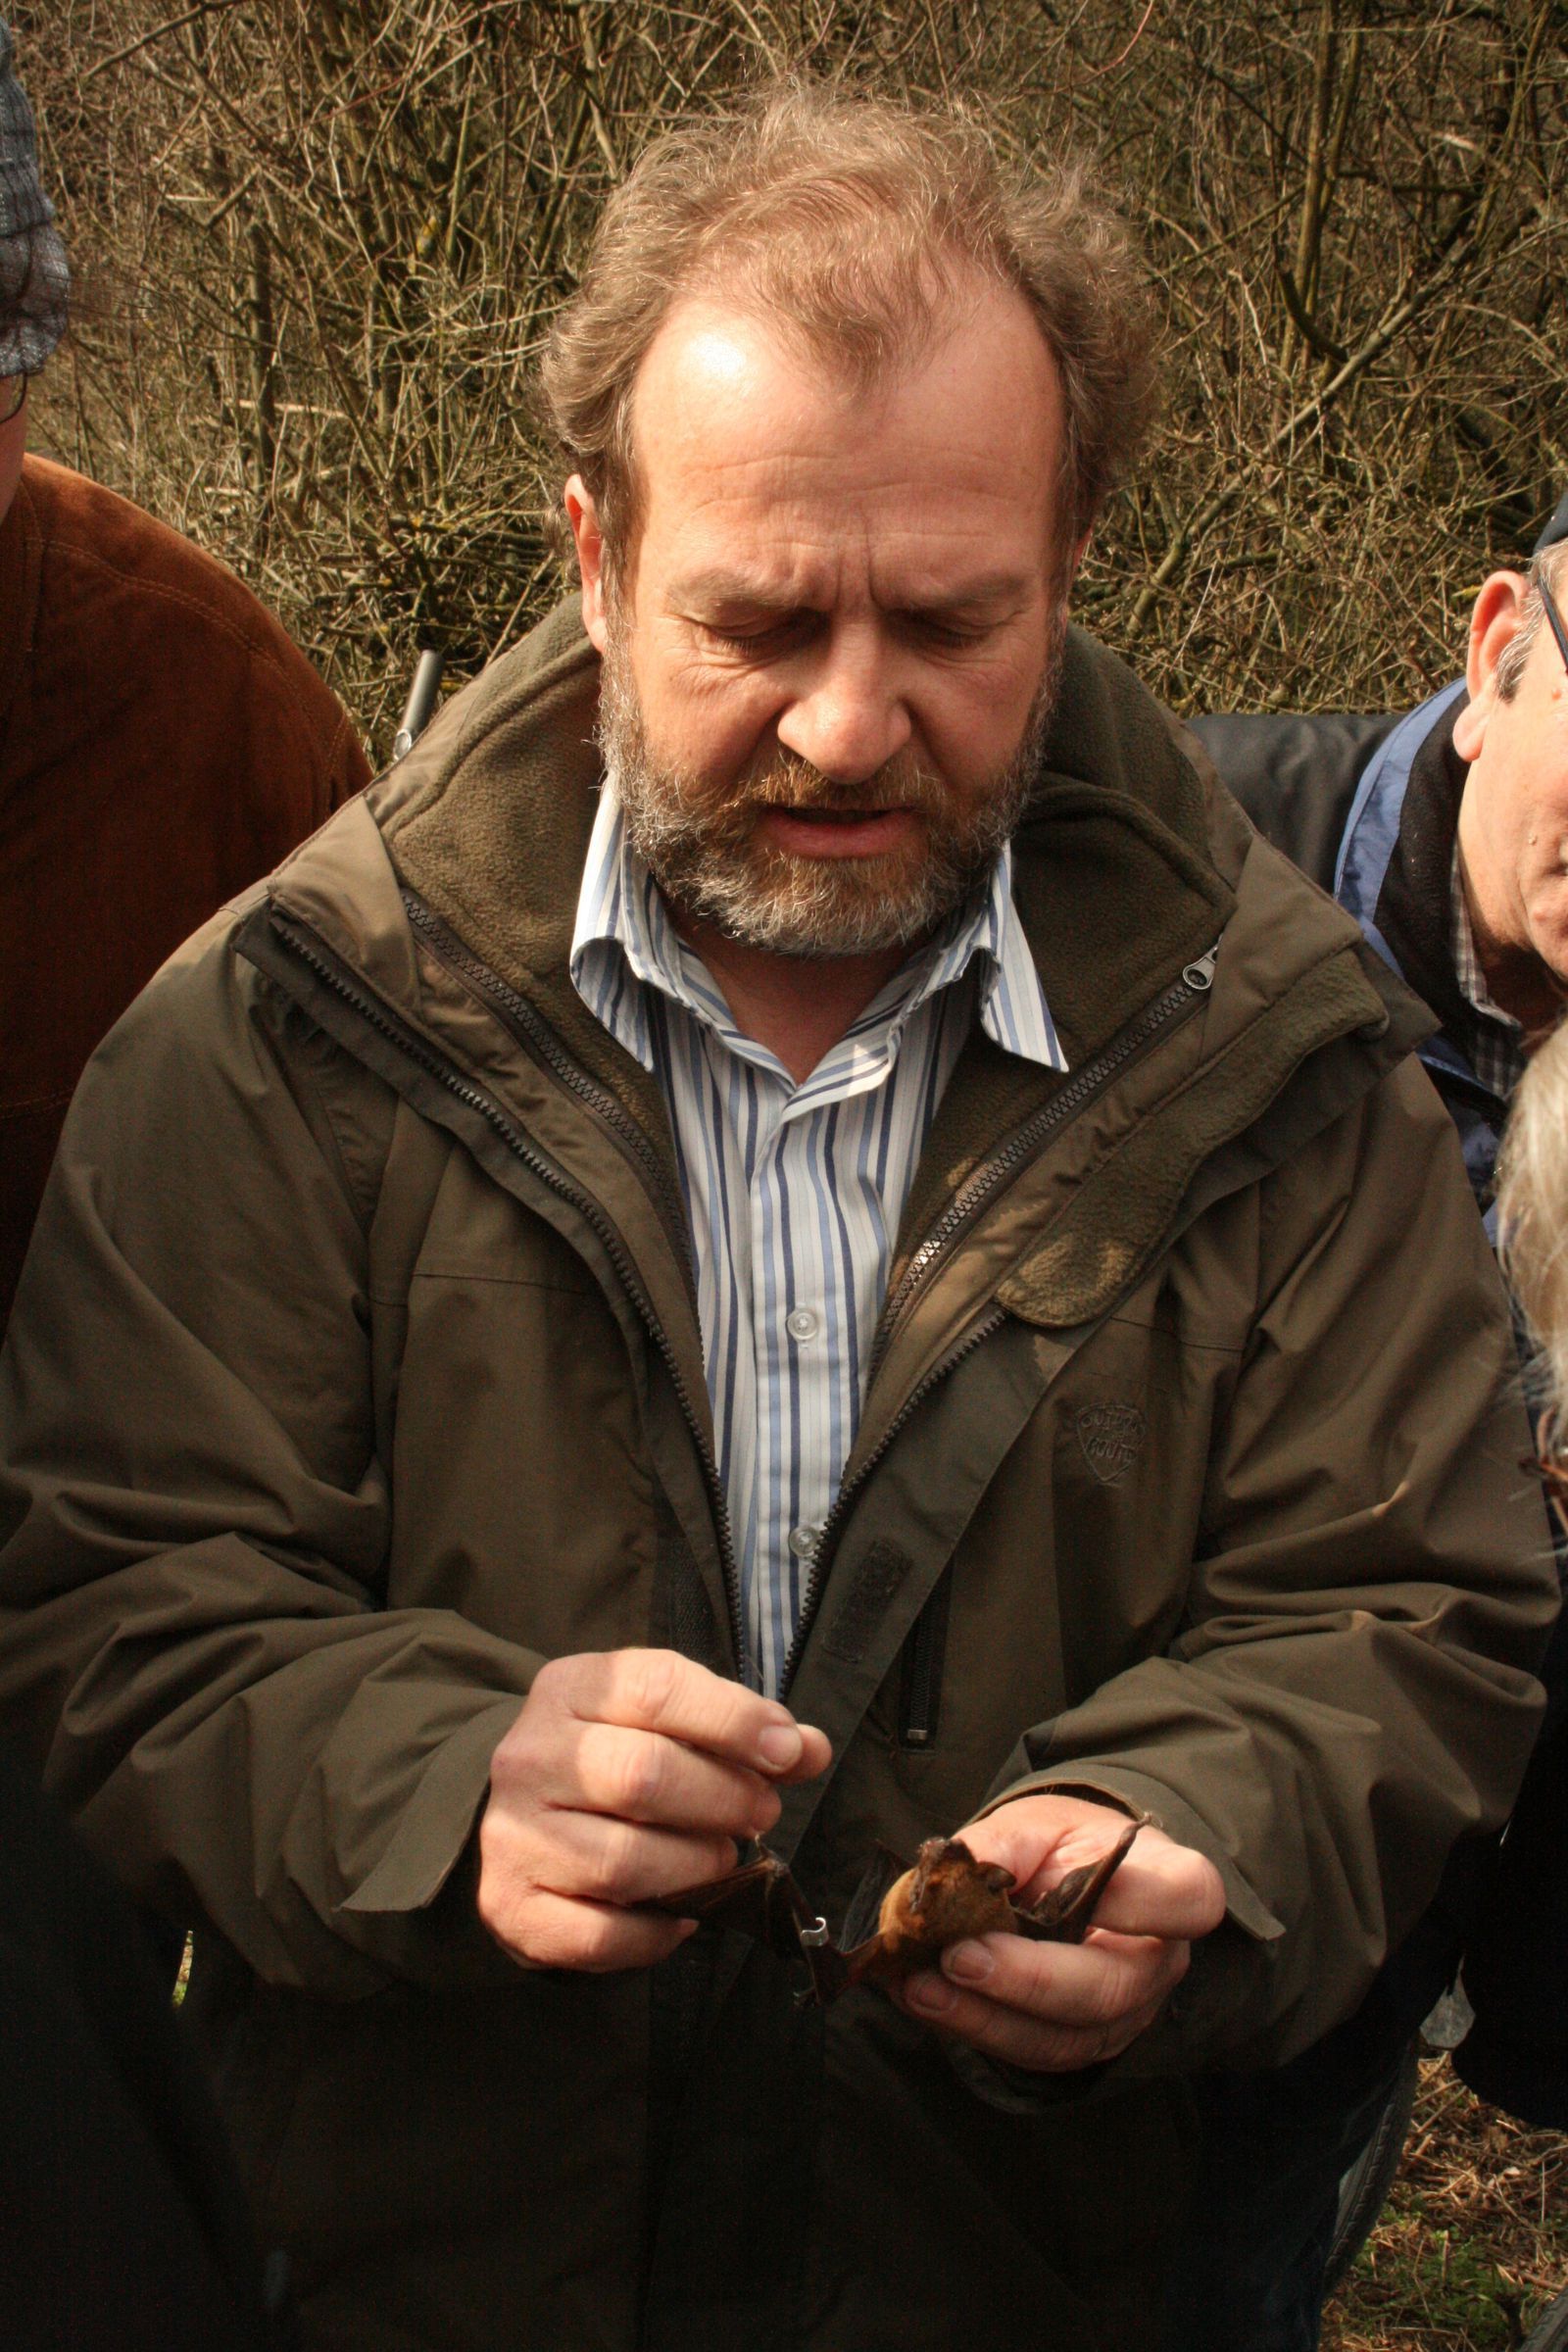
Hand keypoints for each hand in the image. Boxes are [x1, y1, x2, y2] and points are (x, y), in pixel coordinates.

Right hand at [477, 1648, 830, 1971]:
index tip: (786, 1751)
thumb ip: (739, 1729)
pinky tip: (680, 1915)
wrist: (525, 1815)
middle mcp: (531, 1757)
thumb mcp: (669, 1720)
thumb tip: (807, 1749)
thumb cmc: (614, 1757)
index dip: (734, 1721)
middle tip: (760, 1812)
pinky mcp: (514, 1906)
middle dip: (724, 1798)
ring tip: (721, 1859)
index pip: (657, 1688)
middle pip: (643, 1775)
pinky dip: (657, 1933)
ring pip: (625, 1861)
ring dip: (697, 1867)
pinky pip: (601, 1933)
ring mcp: (514, 1834)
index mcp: (570, 1689)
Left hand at [894, 1792, 1225, 2070]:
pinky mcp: (1078, 2043)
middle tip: (959, 1957)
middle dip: (1027, 1980)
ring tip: (921, 1987)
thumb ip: (999, 1846)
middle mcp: (1157, 1960)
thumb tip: (948, 1876)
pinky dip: (971, 2027)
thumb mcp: (1038, 1823)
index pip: (1187, 1900)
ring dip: (984, 2017)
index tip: (1068, 1887)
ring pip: (1063, 2037)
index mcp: (1169, 1885)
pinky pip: (1029, 2050)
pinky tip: (923, 1999)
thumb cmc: (1067, 1846)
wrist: (1071, 1883)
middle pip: (1108, 1988)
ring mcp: (1123, 2013)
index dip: (1138, 1902)